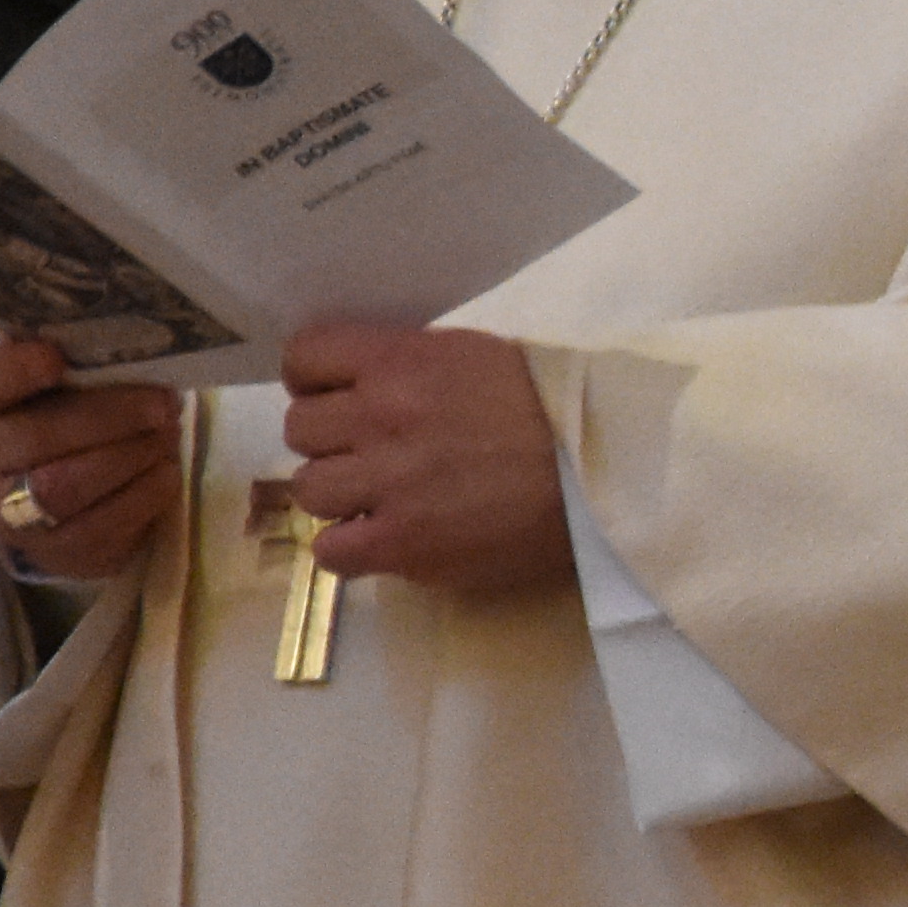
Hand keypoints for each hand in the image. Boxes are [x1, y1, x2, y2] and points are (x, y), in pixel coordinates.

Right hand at [0, 337, 187, 585]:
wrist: (70, 488)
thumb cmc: (73, 414)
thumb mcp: (70, 381)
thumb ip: (84, 362)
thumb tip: (141, 347)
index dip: (16, 370)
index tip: (56, 358)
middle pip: (38, 437)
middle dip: (111, 418)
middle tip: (163, 404)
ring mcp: (9, 511)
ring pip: (65, 487)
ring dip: (130, 456)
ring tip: (167, 434)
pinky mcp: (53, 551)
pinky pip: (101, 527)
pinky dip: (144, 493)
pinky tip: (164, 470)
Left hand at [276, 324, 572, 596]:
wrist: (607, 467)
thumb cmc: (552, 406)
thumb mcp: (475, 356)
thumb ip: (409, 367)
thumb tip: (358, 388)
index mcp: (402, 361)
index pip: (304, 356)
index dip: (315, 380)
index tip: (341, 398)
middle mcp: (382, 416)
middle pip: (300, 427)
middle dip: (333, 441)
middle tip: (376, 453)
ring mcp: (388, 483)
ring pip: (308, 489)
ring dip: (341, 496)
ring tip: (384, 500)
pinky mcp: (403, 543)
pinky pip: (329, 551)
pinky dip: (351, 547)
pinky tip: (386, 538)